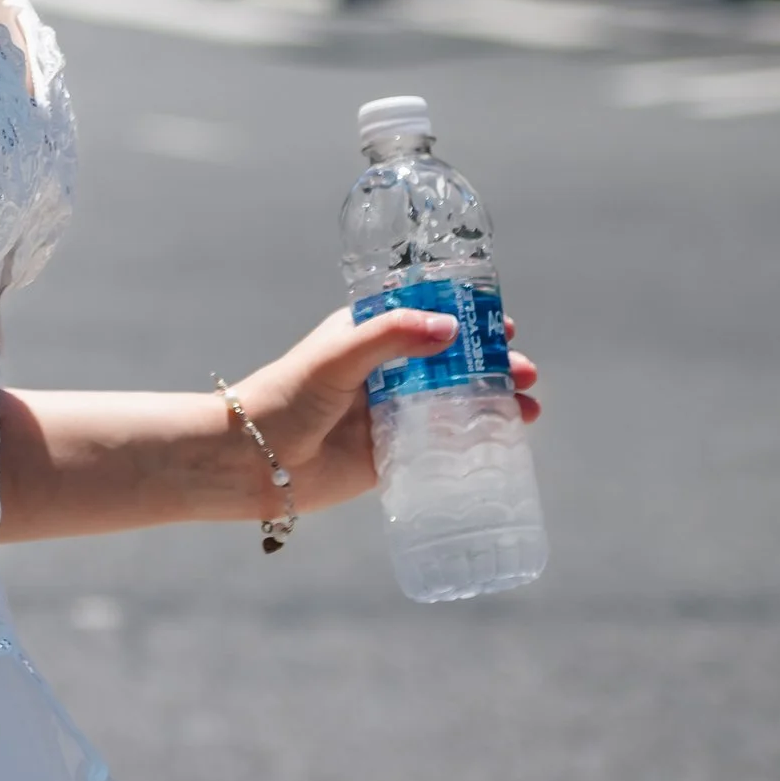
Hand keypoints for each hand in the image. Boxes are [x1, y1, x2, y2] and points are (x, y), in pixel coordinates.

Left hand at [230, 304, 543, 515]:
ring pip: (453, 403)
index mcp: (368, 337)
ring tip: (527, 406)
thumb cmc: (285, 397)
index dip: (468, 320)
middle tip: (525, 369)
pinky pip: (440, 446)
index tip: (504, 322)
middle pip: (451, 363)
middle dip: (492, 364)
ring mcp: (389, 415)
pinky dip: (473, 440)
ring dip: (492, 401)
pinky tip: (503, 440)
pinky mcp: (389, 456)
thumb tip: (451, 328)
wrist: (251, 461)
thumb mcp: (337, 355)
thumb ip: (391, 337)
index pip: (427, 319)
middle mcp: (383, 374)